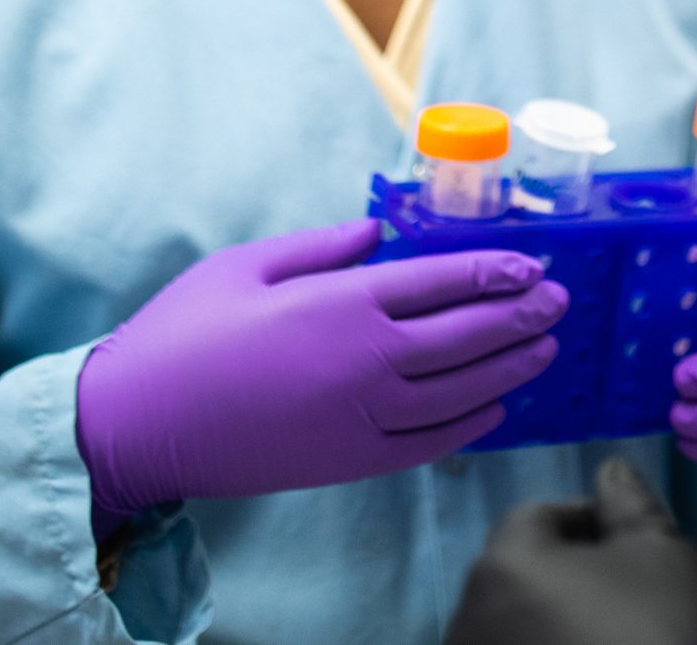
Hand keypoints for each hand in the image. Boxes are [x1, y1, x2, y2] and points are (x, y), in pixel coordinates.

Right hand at [76, 220, 564, 525]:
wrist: (136, 424)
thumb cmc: (183, 333)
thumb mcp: (247, 264)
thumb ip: (321, 247)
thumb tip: (378, 235)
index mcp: (342, 303)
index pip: (444, 282)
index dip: (497, 273)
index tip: (535, 266)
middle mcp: (366, 361)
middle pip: (467, 335)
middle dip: (520, 316)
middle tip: (560, 303)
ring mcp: (362, 418)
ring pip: (461, 391)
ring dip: (511, 368)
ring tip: (546, 350)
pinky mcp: (349, 462)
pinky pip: (430, 444)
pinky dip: (470, 425)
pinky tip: (494, 408)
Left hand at [444, 458, 696, 644]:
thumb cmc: (658, 634)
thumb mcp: (660, 556)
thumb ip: (628, 506)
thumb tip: (609, 469)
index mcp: (502, 567)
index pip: (537, 515)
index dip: (589, 520)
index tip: (634, 546)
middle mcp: (468, 620)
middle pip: (520, 572)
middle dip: (570, 571)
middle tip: (629, 593)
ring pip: (515, 622)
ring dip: (553, 619)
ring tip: (611, 634)